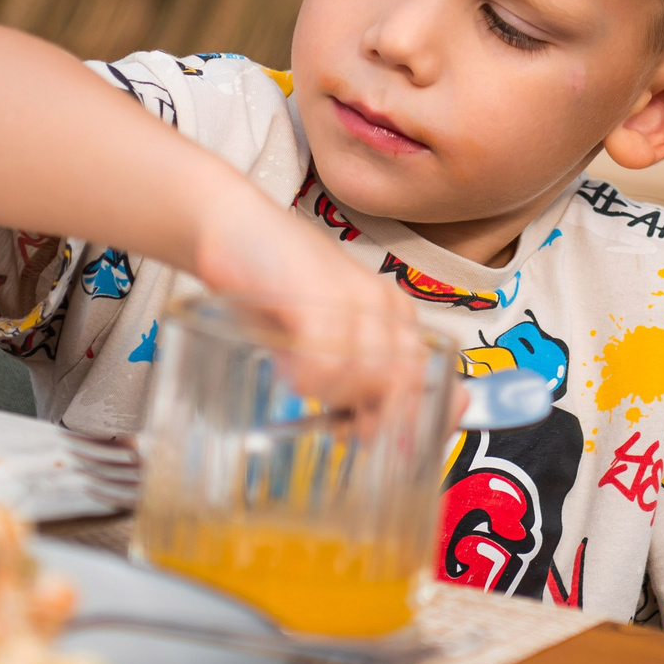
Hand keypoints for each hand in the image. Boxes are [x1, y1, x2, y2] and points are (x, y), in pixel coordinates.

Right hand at [189, 184, 435, 411]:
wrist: (234, 228)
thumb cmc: (276, 293)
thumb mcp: (323, 342)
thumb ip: (354, 382)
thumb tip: (371, 434)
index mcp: (397, 317)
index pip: (429, 382)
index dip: (409, 422)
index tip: (370, 435)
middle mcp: (386, 306)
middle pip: (399, 387)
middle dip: (366, 415)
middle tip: (334, 421)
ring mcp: (356, 299)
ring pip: (363, 380)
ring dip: (327, 393)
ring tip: (300, 373)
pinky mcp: (320, 297)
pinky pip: (323, 368)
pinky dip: (302, 378)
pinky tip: (286, 363)